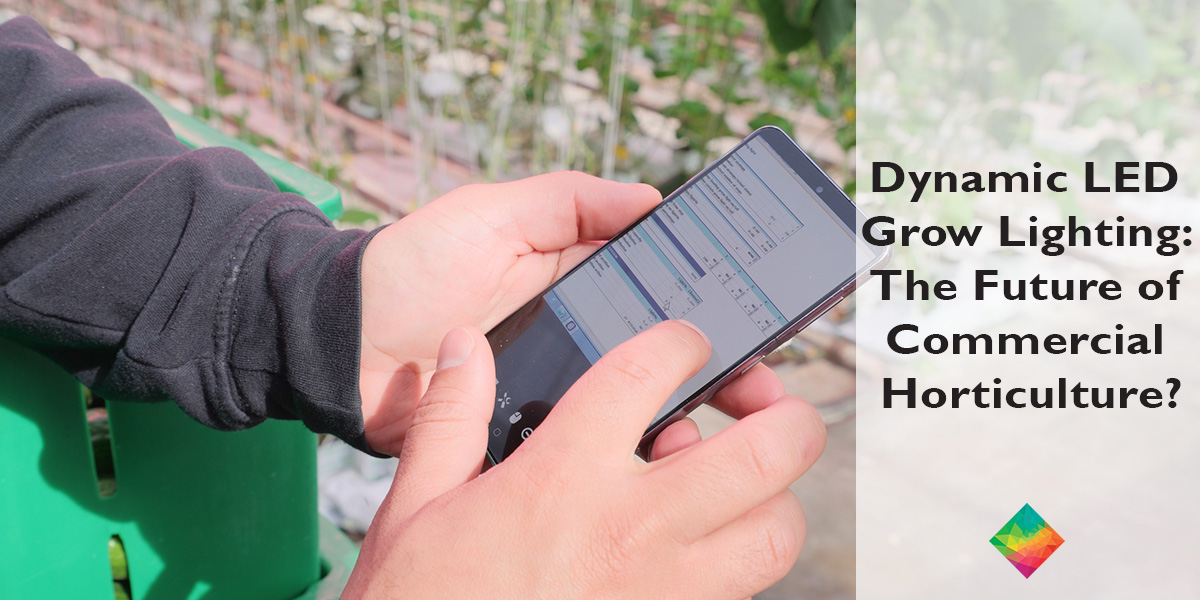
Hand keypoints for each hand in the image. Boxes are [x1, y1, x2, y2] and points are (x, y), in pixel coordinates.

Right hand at [342, 320, 825, 598]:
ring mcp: (665, 591)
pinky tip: (692, 548)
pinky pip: (744, 592)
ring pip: (777, 533)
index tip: (687, 347)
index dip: (683, 342)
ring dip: (771, 498)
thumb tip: (462, 346)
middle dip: (783, 413)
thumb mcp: (416, 505)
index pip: (653, 372)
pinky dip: (739, 560)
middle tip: (759, 405)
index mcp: (565, 477)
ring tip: (728, 485)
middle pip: (767, 452)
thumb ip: (449, 417)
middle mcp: (632, 528)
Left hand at [357, 171, 779, 455]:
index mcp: (578, 285)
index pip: (662, 296)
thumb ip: (567, 202)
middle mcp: (577, 341)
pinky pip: (584, 448)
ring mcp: (555, 393)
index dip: (713, 308)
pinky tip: (659, 464)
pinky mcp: (527, 437)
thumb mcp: (493, 213)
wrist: (344, 343)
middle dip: (720, 373)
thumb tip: (651, 198)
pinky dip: (622, 456)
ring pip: (634, 410)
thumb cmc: (415, 268)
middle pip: (664, 360)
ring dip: (682, 419)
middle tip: (764, 393)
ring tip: (719, 430)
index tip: (761, 320)